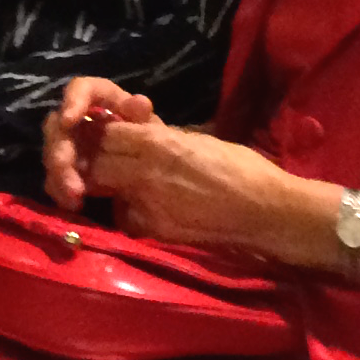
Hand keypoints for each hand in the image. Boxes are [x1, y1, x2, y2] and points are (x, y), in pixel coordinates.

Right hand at [42, 76, 157, 209]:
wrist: (162, 186)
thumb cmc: (158, 153)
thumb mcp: (155, 136)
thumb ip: (143, 120)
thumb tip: (139, 103)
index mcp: (105, 104)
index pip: (84, 89)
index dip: (74, 100)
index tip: (69, 121)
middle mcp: (83, 122)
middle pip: (59, 126)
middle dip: (61, 152)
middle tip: (72, 177)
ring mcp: (74, 148)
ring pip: (53, 154)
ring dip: (60, 175)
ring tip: (75, 198)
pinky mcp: (70, 172)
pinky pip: (55, 178)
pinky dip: (60, 190)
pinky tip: (72, 204)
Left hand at [85, 118, 298, 252]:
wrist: (266, 213)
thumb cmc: (240, 168)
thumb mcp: (193, 139)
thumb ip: (157, 134)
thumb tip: (132, 128)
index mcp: (158, 143)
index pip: (105, 132)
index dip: (100, 131)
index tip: (103, 133)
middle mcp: (144, 172)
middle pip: (95, 160)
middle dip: (92, 156)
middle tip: (100, 156)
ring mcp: (144, 204)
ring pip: (102, 188)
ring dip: (102, 181)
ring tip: (116, 177)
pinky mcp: (151, 231)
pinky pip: (122, 214)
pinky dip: (124, 207)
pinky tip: (140, 203)